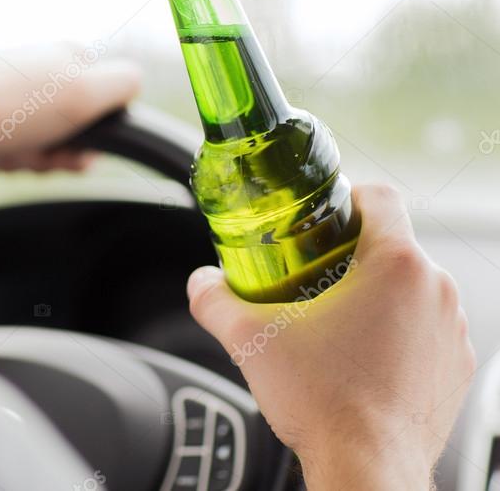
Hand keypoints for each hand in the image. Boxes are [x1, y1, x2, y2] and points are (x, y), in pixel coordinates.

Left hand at [0, 41, 140, 171]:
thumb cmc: (2, 107)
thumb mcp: (81, 93)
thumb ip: (123, 85)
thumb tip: (132, 85)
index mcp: (66, 53)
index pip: (103, 105)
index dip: (90, 137)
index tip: (72, 153)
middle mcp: (36, 62)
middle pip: (65, 129)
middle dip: (49, 154)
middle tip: (27, 155)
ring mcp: (2, 81)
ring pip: (31, 140)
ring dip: (19, 158)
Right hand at [186, 185, 474, 489]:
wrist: (367, 468)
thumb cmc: (323, 403)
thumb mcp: (250, 339)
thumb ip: (214, 299)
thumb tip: (201, 281)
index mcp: (396, 265)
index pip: (378, 196)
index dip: (344, 195)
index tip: (321, 215)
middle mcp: (436, 290)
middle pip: (392, 243)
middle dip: (351, 253)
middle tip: (310, 274)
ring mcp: (453, 330)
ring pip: (412, 287)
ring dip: (376, 294)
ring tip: (335, 320)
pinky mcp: (458, 365)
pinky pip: (427, 328)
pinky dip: (398, 332)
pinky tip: (361, 355)